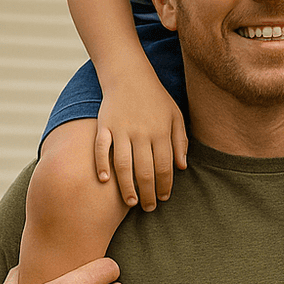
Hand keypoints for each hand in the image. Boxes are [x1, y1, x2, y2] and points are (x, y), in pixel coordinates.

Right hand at [94, 75, 187, 209]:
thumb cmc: (155, 98)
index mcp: (162, 132)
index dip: (165, 186)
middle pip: (146, 171)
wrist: (130, 76)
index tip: (163, 199)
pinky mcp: (104, 126)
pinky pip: (101, 149)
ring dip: (127, 187)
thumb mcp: (176, 116)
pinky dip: (102, 165)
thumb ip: (180, 141)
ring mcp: (122, 130)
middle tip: (148, 208)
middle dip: (148, 193)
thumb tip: (182, 167)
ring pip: (124, 165)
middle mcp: (142, 133)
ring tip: (131, 202)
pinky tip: (105, 181)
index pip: (165, 167)